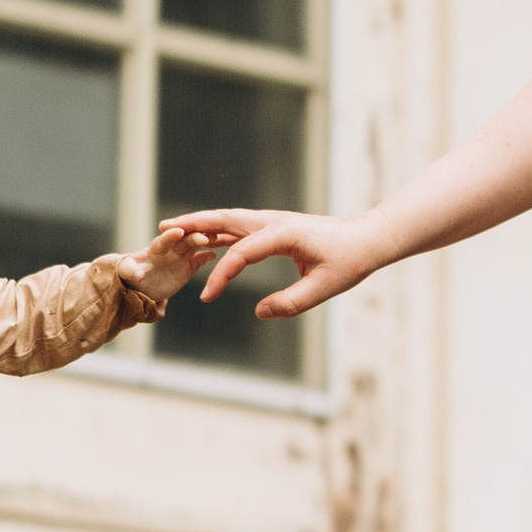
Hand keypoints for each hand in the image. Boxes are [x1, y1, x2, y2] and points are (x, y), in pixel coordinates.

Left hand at [115, 223, 231, 301]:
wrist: (141, 285)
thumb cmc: (130, 274)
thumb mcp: (126, 272)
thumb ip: (130, 271)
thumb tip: (139, 275)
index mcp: (156, 248)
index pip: (164, 240)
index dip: (170, 235)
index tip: (178, 231)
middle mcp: (171, 249)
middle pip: (183, 241)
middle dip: (193, 237)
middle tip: (204, 237)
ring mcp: (180, 257)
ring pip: (194, 247)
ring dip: (203, 242)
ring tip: (214, 238)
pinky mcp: (188, 267)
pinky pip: (199, 261)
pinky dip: (206, 257)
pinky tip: (213, 255)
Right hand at [157, 206, 384, 321]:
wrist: (367, 239)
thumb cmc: (349, 261)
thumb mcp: (324, 287)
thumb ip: (291, 303)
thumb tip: (259, 312)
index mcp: (284, 233)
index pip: (241, 253)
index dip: (221, 276)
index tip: (207, 298)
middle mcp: (274, 222)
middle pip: (226, 219)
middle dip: (194, 223)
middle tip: (164, 227)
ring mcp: (274, 222)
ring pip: (231, 219)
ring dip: (203, 223)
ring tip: (175, 229)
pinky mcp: (276, 228)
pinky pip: (241, 227)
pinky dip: (220, 230)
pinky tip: (206, 238)